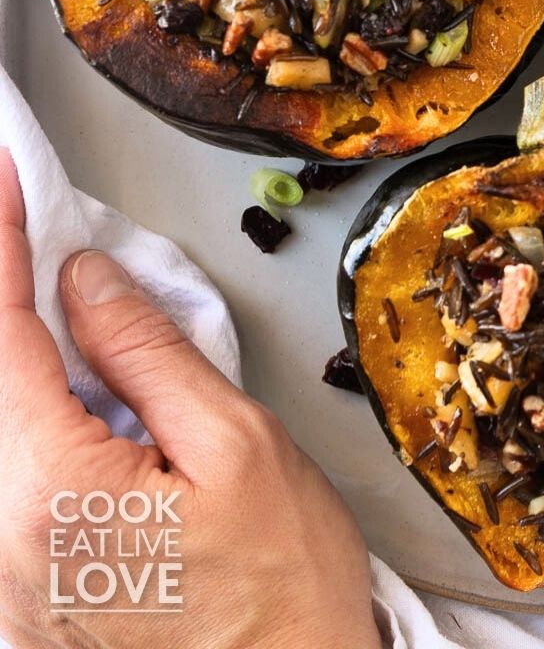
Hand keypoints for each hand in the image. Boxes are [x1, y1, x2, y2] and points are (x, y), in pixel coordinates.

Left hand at [0, 151, 381, 647]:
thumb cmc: (283, 590)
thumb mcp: (238, 446)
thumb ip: (151, 355)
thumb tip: (88, 283)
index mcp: (50, 494)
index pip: (0, 338)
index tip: (1, 181)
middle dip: (0, 293)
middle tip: (15, 220)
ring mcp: (1, 578)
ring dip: (18, 351)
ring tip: (55, 295)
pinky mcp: (18, 594)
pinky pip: (7, 472)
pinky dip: (28, 404)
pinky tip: (68, 377)